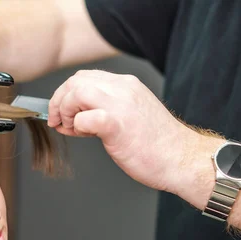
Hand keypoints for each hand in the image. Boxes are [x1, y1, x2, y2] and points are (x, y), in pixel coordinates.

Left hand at [47, 70, 206, 193]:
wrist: (183, 161)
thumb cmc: (157, 147)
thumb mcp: (129, 119)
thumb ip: (103, 113)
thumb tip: (73, 120)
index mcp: (126, 86)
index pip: (85, 77)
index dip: (66, 94)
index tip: (62, 114)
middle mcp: (123, 89)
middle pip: (76, 80)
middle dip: (59, 101)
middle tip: (57, 121)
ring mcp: (121, 105)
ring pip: (77, 91)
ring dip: (65, 110)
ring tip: (69, 129)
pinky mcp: (118, 125)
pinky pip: (85, 117)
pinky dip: (77, 126)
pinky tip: (83, 135)